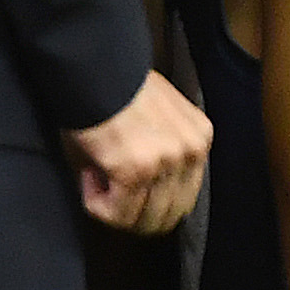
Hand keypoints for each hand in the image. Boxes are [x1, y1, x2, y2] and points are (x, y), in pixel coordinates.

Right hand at [66, 71, 210, 233]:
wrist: (95, 69)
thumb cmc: (117, 90)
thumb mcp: (160, 120)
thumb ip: (164, 157)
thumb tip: (144, 199)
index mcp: (200, 139)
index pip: (183, 198)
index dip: (150, 200)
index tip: (123, 181)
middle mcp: (191, 153)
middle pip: (169, 215)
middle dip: (134, 212)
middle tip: (107, 188)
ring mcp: (166, 164)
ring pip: (143, 219)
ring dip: (113, 207)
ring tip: (96, 175)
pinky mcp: (135, 172)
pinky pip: (116, 213)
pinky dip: (97, 205)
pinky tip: (89, 175)